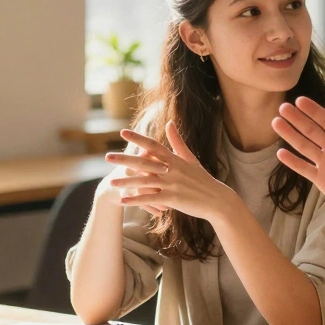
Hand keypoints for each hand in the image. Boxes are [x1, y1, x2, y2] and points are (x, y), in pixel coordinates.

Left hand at [106, 123, 237, 222]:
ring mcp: (172, 185)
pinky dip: (136, 200)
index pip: (153, 146)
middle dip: (125, 159)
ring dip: (126, 182)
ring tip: (111, 182)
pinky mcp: (173, 199)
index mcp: (175, 159)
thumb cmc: (203, 179)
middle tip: (107, 156)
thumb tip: (169, 123)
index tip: (123, 132)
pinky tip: (122, 201)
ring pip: (144, 182)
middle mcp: (172, 170)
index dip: (138, 138)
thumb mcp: (190, 159)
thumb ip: (177, 142)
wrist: (217, 200)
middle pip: (144, 162)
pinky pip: (150, 199)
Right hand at [271, 97, 324, 222]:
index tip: (300, 100)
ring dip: (290, 135)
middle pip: (311, 130)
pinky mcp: (322, 180)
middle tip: (283, 107)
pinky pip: (304, 169)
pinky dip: (293, 161)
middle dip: (297, 119)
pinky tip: (280, 153)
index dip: (314, 111)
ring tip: (276, 122)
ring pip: (304, 146)